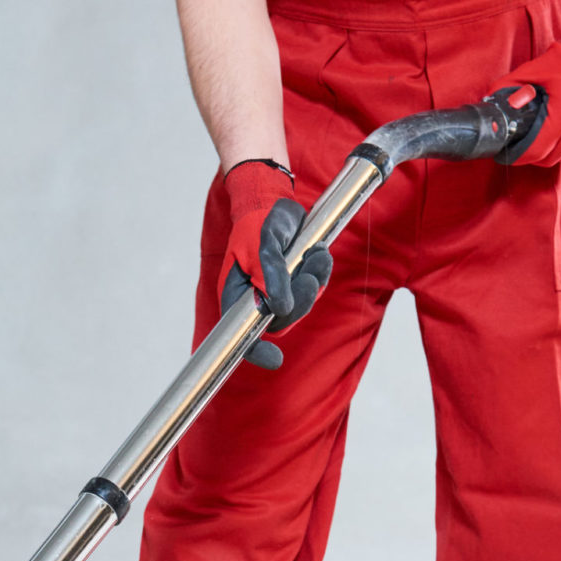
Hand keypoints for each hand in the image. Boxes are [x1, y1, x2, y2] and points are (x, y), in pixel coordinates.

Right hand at [218, 160, 332, 368]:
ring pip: (302, 306)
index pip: (242, 333)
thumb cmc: (259, 224)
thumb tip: (280, 309)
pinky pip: (316, 289)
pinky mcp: (298, 281)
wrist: (275, 201)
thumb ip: (270, 278)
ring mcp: (279, 291)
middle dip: (300, 301)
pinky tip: (318, 253)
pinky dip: (321, 272)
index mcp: (238, 296)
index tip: (274, 359)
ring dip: (314, 281)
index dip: (255, 350)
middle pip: (281, 321)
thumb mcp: (263, 247)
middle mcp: (257, 299)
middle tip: (307, 276)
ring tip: (315, 253)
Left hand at [493, 0, 560, 166]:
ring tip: (542, 139)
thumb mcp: (533, 71)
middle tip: (523, 147)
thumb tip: (489, 103)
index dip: (519, 156)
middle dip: (534, 156)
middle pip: (551, 158)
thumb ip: (508, 88)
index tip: (509, 154)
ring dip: (552, 152)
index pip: (537, 152)